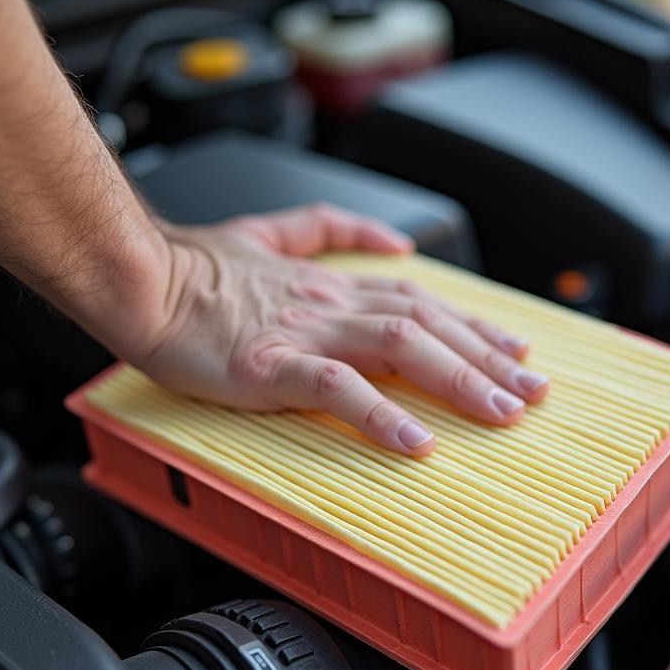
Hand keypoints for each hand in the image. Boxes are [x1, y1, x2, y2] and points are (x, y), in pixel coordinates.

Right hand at [127, 204, 548, 455]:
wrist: (137, 278)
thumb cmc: (194, 267)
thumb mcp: (271, 230)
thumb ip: (330, 228)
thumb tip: (389, 239)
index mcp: (331, 283)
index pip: (420, 302)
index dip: (473, 325)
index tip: (514, 349)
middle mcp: (330, 304)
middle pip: (427, 325)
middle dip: (487, 358)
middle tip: (532, 390)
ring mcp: (304, 332)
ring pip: (399, 347)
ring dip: (457, 379)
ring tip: (501, 412)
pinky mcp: (270, 364)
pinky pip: (338, 389)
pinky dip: (381, 414)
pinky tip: (416, 441)